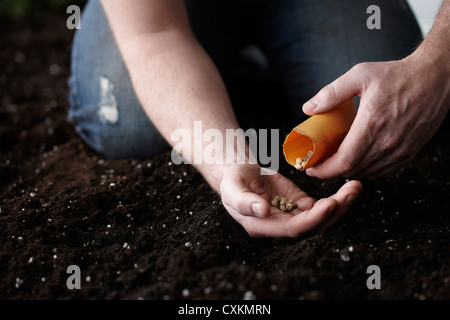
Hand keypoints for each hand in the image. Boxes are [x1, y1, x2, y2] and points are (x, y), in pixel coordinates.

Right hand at [219, 164, 362, 237]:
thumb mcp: (232, 188)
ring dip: (341, 206)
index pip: (293, 229)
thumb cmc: (233, 182)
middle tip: (350, 192)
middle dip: (335, 212)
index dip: (313, 220)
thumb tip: (261, 211)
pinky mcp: (300, 206)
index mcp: (263, 227)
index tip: (330, 205)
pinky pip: (322, 207)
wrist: (240, 174)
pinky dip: (337, 200)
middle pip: (313, 227)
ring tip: (355, 188)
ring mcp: (292, 217)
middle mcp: (281, 227)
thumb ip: (244, 202)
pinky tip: (348, 188)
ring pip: (321, 218)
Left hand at [302, 55, 449, 178]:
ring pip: (367, 173)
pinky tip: (358, 160)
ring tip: (335, 161)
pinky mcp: (410, 153)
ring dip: (348, 171)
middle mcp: (388, 142)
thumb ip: (331, 93)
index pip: (344, 161)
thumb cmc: (397, 75)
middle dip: (331, 171)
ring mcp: (401, 150)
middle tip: (319, 164)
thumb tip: (308, 108)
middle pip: (353, 170)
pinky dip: (367, 170)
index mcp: (372, 124)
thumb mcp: (360, 75)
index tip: (310, 168)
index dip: (324, 170)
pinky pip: (383, 171)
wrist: (435, 78)